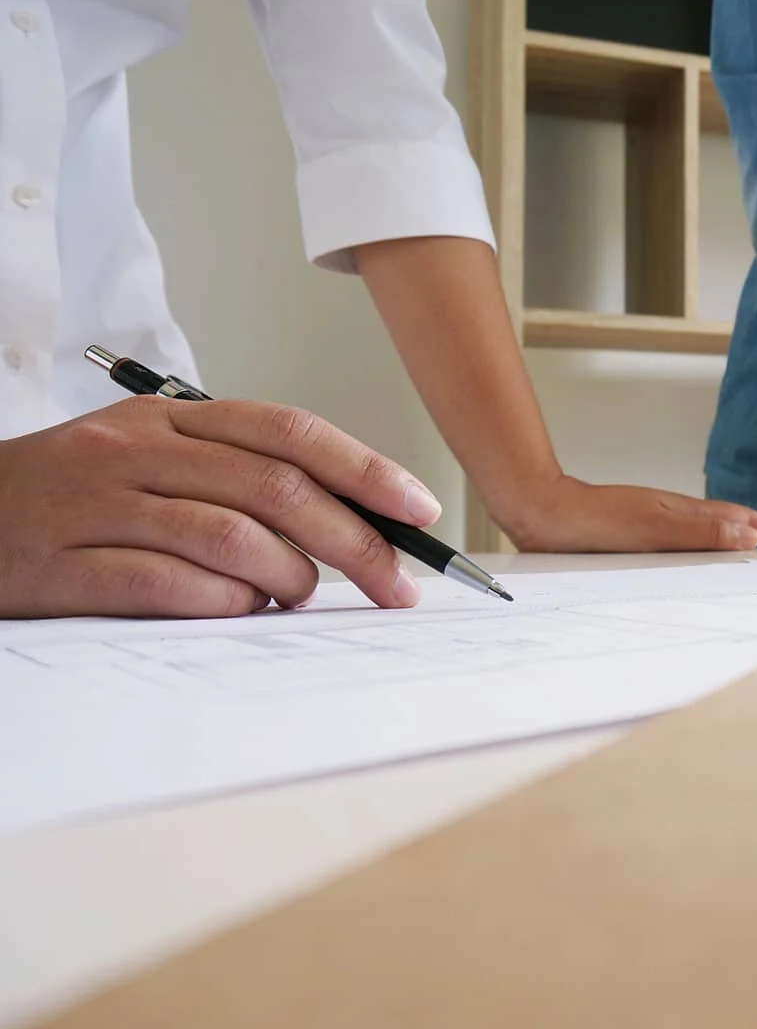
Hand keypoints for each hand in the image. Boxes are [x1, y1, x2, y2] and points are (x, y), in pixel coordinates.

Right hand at [0, 397, 443, 618]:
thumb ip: (235, 476)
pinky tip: (239, 612)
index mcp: (168, 416)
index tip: (421, 510)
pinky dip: (223, 605)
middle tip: (397, 585)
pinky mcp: (63, 565)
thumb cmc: (70, 496)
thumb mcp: (150, 457)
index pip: (288, 431)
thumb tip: (350, 522)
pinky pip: (168, 585)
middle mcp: (135, 450)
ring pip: (231, 537)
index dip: (366, 469)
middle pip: (276, 488)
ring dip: (289, 578)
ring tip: (300, 598)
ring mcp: (96, 505)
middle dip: (355, 542)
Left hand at [498, 476, 756, 553]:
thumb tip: (750, 538)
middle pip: (734, 524)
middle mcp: (677, 515)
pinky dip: (709, 549)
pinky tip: (703, 559)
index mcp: (687, 513)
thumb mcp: (652, 529)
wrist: (543, 513)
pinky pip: (689, 540)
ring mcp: (660, 522)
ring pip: (712, 531)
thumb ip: (701, 534)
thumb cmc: (591, 521)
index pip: (744, 523)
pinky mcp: (641, 533)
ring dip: (740, 541)